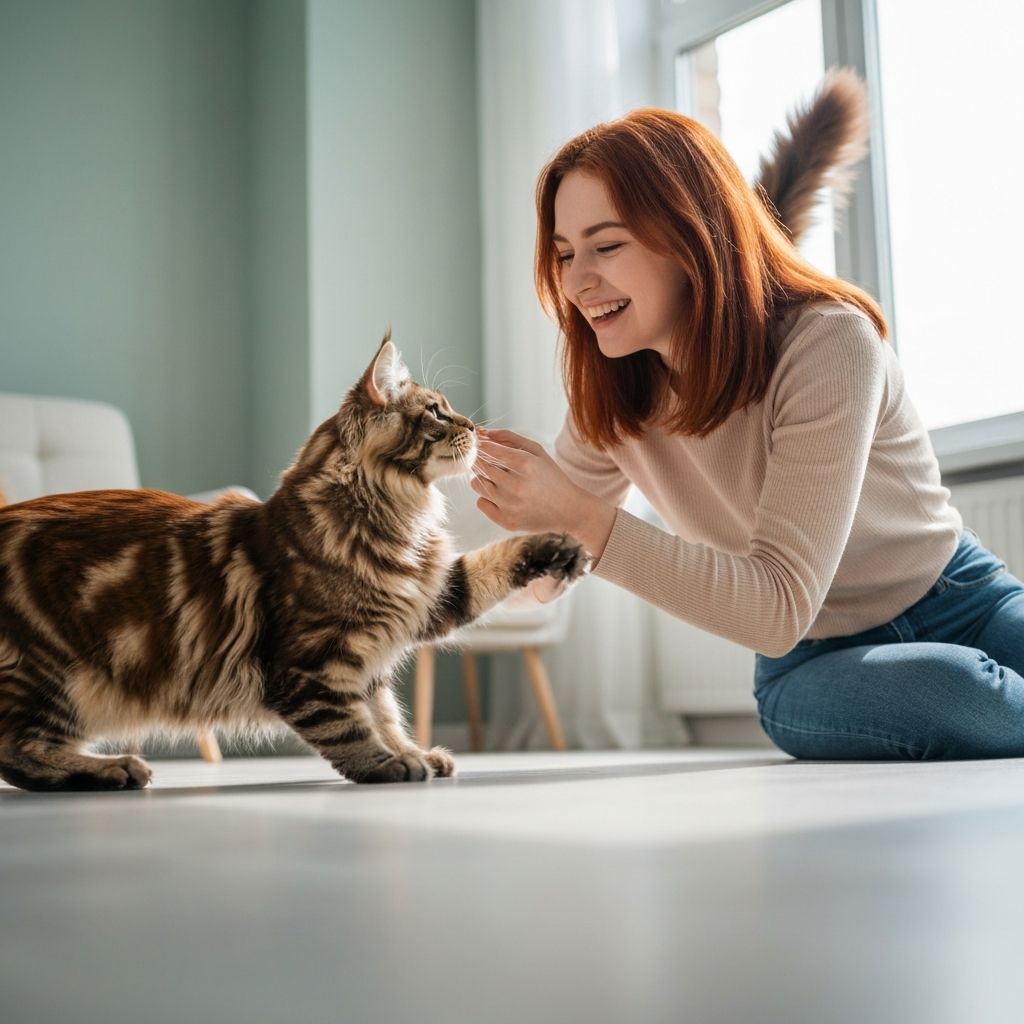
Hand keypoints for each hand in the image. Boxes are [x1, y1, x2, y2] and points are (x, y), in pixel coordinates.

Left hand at [471, 428, 615, 558]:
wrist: (569, 510)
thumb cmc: (551, 476)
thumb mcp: (536, 451)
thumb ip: (508, 438)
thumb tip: (480, 433)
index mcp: (525, 464)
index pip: (488, 449)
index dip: (480, 445)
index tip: (480, 445)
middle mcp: (516, 486)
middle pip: (479, 466)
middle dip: (480, 460)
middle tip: (492, 463)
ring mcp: (510, 506)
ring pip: (476, 484)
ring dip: (483, 479)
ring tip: (500, 481)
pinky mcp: (506, 521)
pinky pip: (480, 503)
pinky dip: (488, 498)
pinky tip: (503, 497)